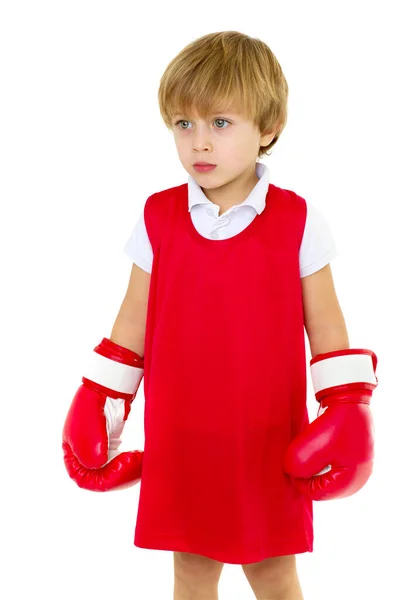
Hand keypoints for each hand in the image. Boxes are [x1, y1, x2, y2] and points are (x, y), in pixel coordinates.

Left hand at [283, 348, 377, 500]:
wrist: (349, 398)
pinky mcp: (352, 459)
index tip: (291, 462)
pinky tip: (315, 447)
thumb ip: (299, 464)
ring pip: (325, 477)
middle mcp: (358, 479)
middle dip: (307, 474)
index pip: (318, 494)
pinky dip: (320, 460)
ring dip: (312, 466)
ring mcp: (356, 469)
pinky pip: (330, 468)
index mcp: (352, 480)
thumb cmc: (336, 422)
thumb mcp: (314, 444)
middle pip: (323, 487)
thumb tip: (291, 472)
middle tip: (298, 455)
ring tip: (308, 448)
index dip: (300, 480)